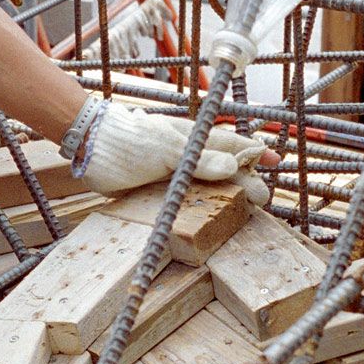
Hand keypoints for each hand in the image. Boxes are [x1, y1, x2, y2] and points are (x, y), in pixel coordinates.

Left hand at [77, 102, 268, 202]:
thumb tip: (234, 167)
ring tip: (243, 215)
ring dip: (222, 201)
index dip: (253, 154)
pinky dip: (196, 213)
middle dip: (243, 184)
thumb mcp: (167, 149)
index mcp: (192, 139)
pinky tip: (207, 224)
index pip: (231, 146)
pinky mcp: (156, 194)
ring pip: (205, 190)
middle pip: (222, 172)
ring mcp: (171, 176)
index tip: (275, 162)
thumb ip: (199, 160)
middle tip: (261, 201)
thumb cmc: (128, 139)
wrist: (88, 146)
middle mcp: (185, 157)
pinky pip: (182, 204)